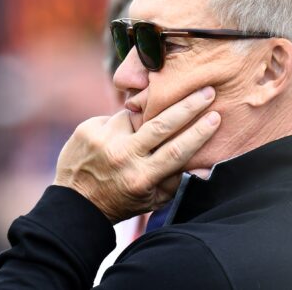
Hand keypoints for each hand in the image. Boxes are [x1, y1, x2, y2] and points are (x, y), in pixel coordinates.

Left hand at [54, 86, 220, 222]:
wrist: (75, 202)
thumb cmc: (121, 200)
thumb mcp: (151, 200)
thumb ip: (178, 182)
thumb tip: (207, 166)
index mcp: (141, 177)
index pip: (177, 150)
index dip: (199, 132)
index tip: (216, 116)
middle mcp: (123, 157)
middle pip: (161, 124)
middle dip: (188, 105)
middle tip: (206, 90)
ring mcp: (103, 140)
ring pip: (134, 116)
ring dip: (142, 118)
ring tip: (138, 131)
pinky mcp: (87, 129)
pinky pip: (113, 118)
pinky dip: (118, 125)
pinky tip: (113, 139)